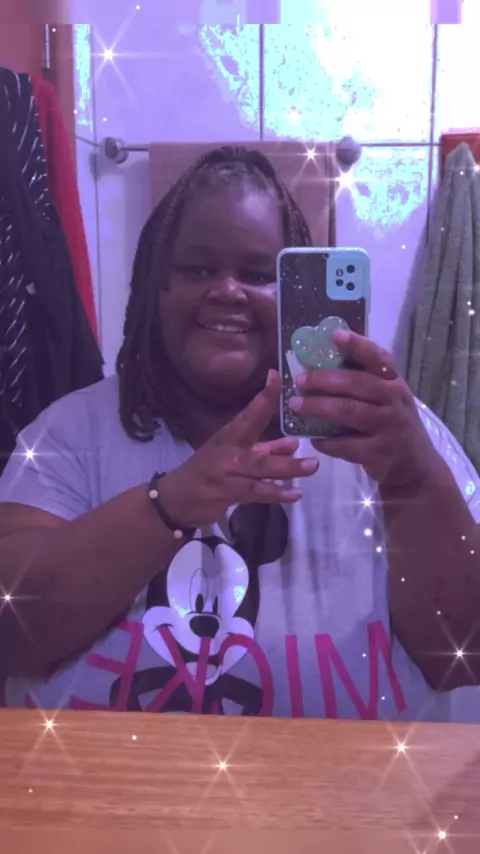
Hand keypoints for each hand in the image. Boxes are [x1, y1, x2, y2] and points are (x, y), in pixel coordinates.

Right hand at [158, 370, 318, 527]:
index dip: (264, 397)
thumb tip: (294, 444)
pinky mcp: (223, 494)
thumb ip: (265, 450)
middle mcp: (227, 452)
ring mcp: (224, 474)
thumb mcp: (236, 455)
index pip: (249, 414)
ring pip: (257, 471)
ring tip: (310, 468)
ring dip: (285, 469)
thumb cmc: (210, 471)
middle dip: (284, 445)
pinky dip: (274, 494)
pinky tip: (293, 494)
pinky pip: (253, 494)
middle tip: (311, 445)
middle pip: (256, 446)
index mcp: (230, 436)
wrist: (177, 497)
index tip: (276, 376)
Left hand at [289, 330, 438, 488]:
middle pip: (357, 384)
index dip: (357, 345)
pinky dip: (326, 442)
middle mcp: (395, 401)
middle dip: (325, 379)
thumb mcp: (387, 398)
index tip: (335, 335)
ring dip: (319, 407)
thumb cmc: (392, 423)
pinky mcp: (380, 454)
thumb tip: (319, 362)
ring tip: (297, 405)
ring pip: (349, 412)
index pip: (377, 358)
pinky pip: (346, 446)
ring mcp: (389, 428)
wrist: (416, 465)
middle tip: (300, 379)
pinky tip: (313, 438)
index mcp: (394, 382)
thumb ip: (362, 381)